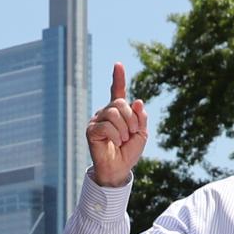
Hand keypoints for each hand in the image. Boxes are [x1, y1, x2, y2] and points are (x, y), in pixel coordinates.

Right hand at [86, 63, 147, 186]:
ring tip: (123, 140)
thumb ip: (141, 117)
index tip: (118, 64)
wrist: (119, 169)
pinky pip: (106, 126)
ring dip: (124, 128)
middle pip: (120, 103)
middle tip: (132, 133)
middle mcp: (106, 112)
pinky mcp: (91, 131)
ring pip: (113, 113)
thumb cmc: (129, 152)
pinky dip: (115, 135)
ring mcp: (97, 120)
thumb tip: (137, 101)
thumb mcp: (141, 133)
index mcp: (118, 111)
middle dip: (131, 119)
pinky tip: (115, 142)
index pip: (117, 91)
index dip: (118, 78)